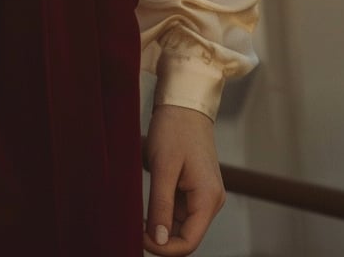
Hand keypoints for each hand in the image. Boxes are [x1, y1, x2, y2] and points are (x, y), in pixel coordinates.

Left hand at [143, 104, 225, 252]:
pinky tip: (147, 201)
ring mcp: (203, 194)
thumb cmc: (175, 129)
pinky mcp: (195, 187)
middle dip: (160, 236)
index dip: (163, 247)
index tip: (138, 236)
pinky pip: (179, 209)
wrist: (184, 102)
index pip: (188, 242)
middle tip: (133, 224)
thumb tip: (159, 240)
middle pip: (185, 235)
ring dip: (160, 223)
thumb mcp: (163, 167)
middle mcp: (210, 201)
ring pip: (180, 223)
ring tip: (137, 212)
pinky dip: (163, 209)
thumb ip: (161, 206)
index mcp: (207, 199)